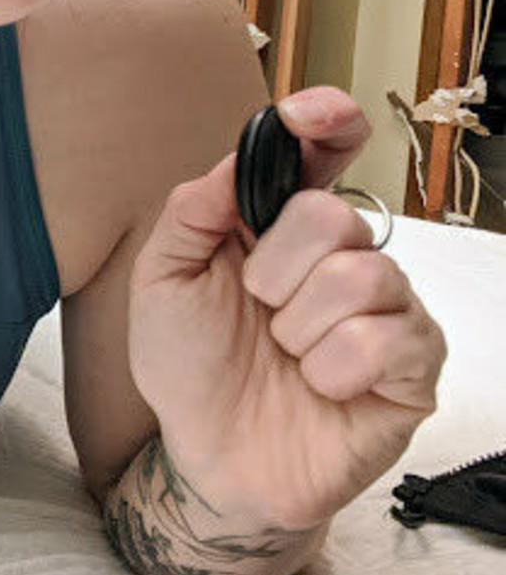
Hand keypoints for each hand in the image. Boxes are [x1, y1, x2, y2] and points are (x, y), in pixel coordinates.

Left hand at [126, 85, 447, 530]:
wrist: (208, 459)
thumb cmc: (189, 367)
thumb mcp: (161, 282)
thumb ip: (190, 213)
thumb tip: (233, 162)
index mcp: (281, 226)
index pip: (324, 153)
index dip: (326, 122)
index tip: (308, 114)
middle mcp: (341, 256)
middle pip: (332, 214)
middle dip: (275, 269)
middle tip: (258, 311)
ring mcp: (385, 309)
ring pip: (361, 275)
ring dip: (299, 327)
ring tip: (284, 356)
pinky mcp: (412, 367)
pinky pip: (387, 338)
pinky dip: (334, 367)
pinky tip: (319, 386)